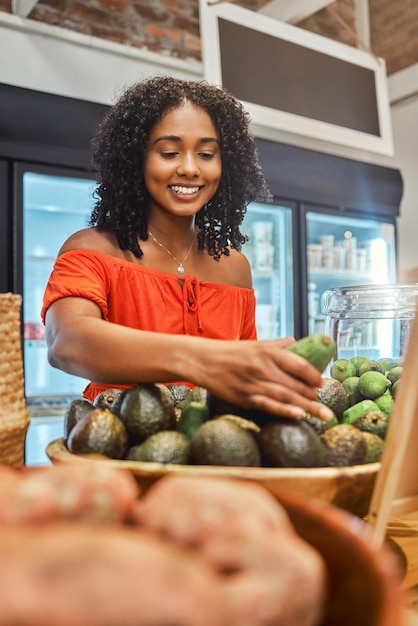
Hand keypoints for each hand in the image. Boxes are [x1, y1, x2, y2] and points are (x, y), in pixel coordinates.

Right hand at [198, 338, 333, 420]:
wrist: (202, 360)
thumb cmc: (230, 352)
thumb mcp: (255, 343)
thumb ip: (278, 345)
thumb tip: (298, 343)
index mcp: (267, 351)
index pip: (299, 364)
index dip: (314, 375)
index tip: (322, 382)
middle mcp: (262, 367)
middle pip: (296, 383)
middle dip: (313, 394)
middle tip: (323, 400)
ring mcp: (253, 383)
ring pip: (286, 396)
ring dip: (307, 406)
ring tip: (323, 413)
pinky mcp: (244, 397)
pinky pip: (268, 405)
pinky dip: (284, 411)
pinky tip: (298, 415)